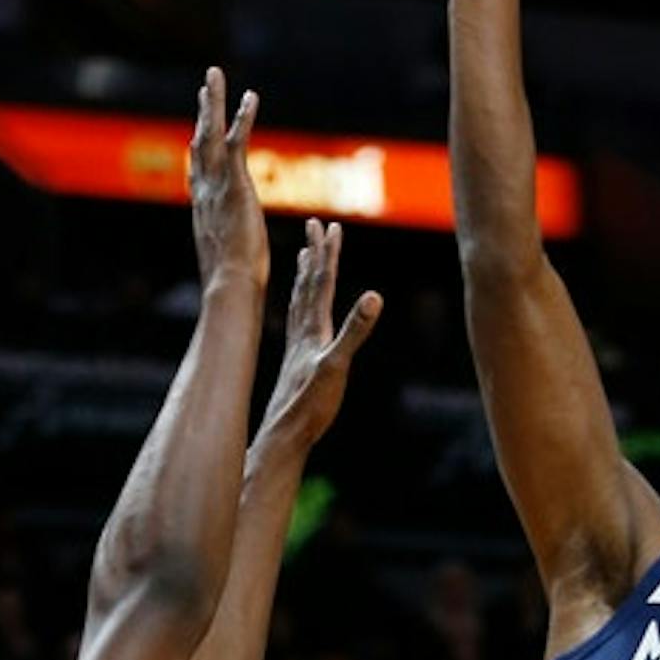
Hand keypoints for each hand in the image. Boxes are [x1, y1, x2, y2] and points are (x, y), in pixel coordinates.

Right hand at [190, 67, 266, 285]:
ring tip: (216, 75)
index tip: (199, 127)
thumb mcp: (227, 259)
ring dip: (214, 102)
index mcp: (204, 209)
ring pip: (212, 134)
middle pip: (200, 143)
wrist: (230, 286)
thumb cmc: (232, 284)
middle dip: (203, 112)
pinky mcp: (235, 185)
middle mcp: (204, 192)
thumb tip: (226, 256)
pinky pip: (238, 143)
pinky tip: (250, 97)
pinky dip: (243, 118)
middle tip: (205, 86)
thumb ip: (226, 247)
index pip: (198, 170)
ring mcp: (217, 186)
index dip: (199, 146)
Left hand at [261, 219, 382, 447]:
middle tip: (315, 225)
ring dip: (305, 276)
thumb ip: (356, 331)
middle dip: (315, 253)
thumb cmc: (311, 404)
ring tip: (304, 257)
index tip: (330, 225)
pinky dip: (300, 307)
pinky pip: (298, 323)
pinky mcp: (297, 363)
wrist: (283, 435)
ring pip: (300, 302)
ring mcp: (297, 347)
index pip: (322, 282)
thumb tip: (375, 295)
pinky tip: (302, 312)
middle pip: (309, 284)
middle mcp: (302, 332)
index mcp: (313, 328)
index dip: (327, 253)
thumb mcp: (338, 365)